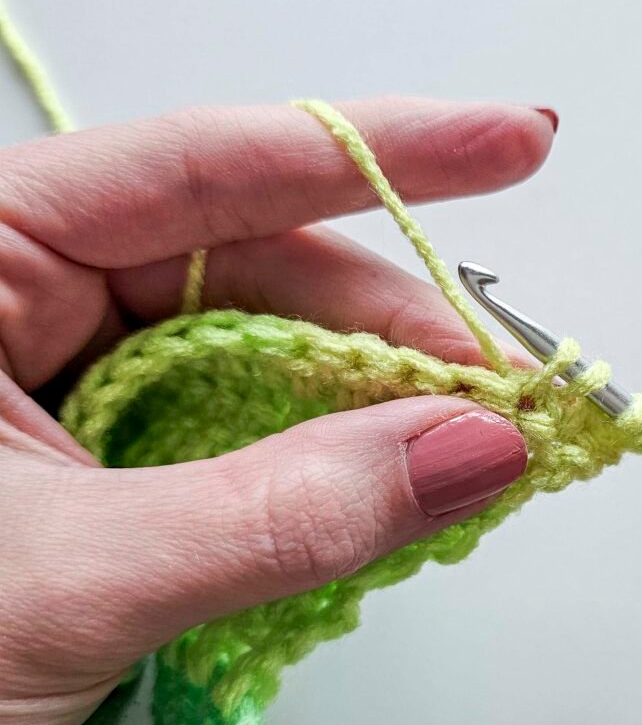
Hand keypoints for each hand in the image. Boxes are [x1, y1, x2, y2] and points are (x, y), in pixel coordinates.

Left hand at [0, 98, 555, 724]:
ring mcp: (95, 363)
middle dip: (401, 328)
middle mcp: (41, 289)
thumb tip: (470, 451)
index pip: (207, 169)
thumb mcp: (77, 580)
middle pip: (269, 267)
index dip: (379, 153)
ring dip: (385, 396)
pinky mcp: (136, 435)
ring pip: (278, 345)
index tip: (512, 143)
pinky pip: (266, 414)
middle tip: (508, 391)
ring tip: (475, 441)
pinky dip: (343, 449)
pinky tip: (400, 474)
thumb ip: (281, 514)